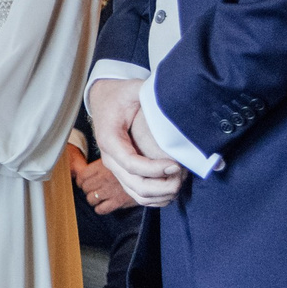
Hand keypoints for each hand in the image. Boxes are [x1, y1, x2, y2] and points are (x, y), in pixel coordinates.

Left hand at [69, 144, 136, 215]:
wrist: (153, 175)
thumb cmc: (135, 164)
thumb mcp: (119, 158)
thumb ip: (106, 161)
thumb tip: (93, 164)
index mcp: (101, 166)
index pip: (81, 175)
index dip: (82, 179)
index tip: (85, 180)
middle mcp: (103, 179)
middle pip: (85, 187)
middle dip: (88, 189)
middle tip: (94, 188)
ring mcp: (109, 191)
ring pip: (91, 199)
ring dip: (94, 199)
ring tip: (100, 196)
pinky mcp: (118, 202)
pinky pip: (101, 209)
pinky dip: (101, 208)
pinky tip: (105, 205)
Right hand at [89, 78, 183, 206]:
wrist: (104, 98)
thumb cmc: (120, 94)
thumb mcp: (134, 89)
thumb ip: (150, 94)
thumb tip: (174, 100)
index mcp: (109, 139)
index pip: (131, 164)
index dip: (155, 169)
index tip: (176, 165)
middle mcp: (109, 157)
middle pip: (135, 184)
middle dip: (162, 187)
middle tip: (182, 177)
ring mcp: (114, 167)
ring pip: (136, 194)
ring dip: (160, 195)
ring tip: (180, 183)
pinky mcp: (122, 172)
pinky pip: (137, 194)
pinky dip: (155, 198)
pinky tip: (172, 189)